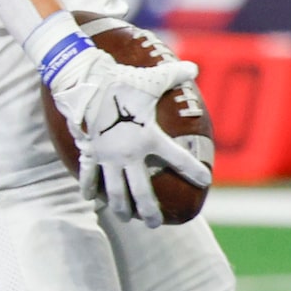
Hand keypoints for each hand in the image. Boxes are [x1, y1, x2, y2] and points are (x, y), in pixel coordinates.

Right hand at [49, 50, 209, 228]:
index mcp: (149, 137)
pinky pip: (89, 175)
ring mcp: (108, 156)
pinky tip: (92, 200)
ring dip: (121, 208)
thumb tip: (194, 67)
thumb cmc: (121, 82)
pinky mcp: (90, 153)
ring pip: (115, 191)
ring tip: (126, 218)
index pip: (178, 158)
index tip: (205, 180)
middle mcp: (129, 153)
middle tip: (154, 223)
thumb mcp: (151, 79)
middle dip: (149, 211)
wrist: (84, 82)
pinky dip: (89, 188)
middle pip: (141, 192)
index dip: (193, 170)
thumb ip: (174, 74)